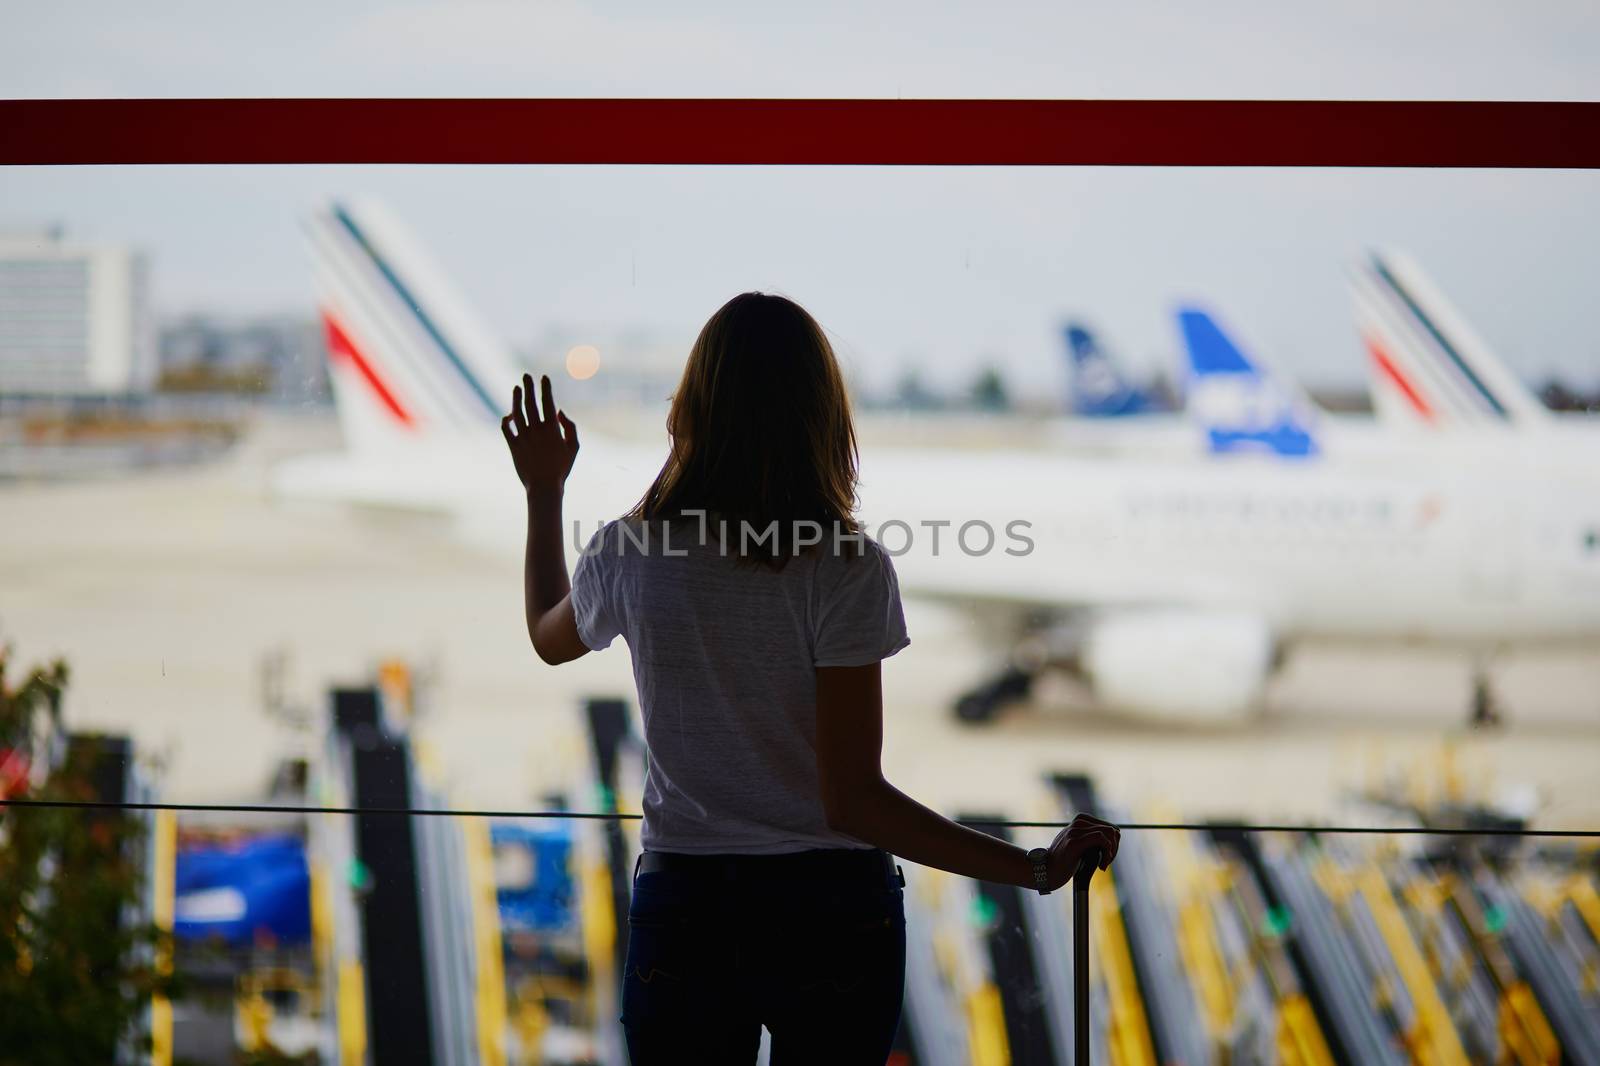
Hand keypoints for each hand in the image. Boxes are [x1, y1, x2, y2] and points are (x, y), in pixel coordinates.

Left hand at [502, 373, 578, 493]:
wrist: (544, 487)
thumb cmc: (561, 468)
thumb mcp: (574, 447)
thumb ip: (570, 427)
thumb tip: (559, 411)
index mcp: (552, 429)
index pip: (548, 402)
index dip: (545, 388)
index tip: (544, 377)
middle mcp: (536, 430)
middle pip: (530, 403)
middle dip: (529, 387)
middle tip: (526, 375)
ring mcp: (523, 437)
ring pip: (517, 412)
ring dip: (516, 399)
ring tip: (516, 388)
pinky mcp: (513, 446)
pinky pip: (506, 428)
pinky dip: (506, 419)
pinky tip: (509, 414)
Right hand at [1045, 813, 1119, 890]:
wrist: (1046, 871)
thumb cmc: (1064, 862)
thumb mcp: (1079, 845)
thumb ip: (1091, 837)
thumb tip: (1115, 835)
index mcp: (1080, 820)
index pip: (1110, 827)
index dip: (1114, 843)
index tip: (1107, 857)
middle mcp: (1078, 822)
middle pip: (1112, 829)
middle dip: (1115, 848)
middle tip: (1106, 862)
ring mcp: (1075, 831)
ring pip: (1108, 833)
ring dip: (1112, 852)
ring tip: (1103, 865)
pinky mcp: (1074, 842)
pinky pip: (1101, 839)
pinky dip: (1107, 853)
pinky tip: (1101, 866)